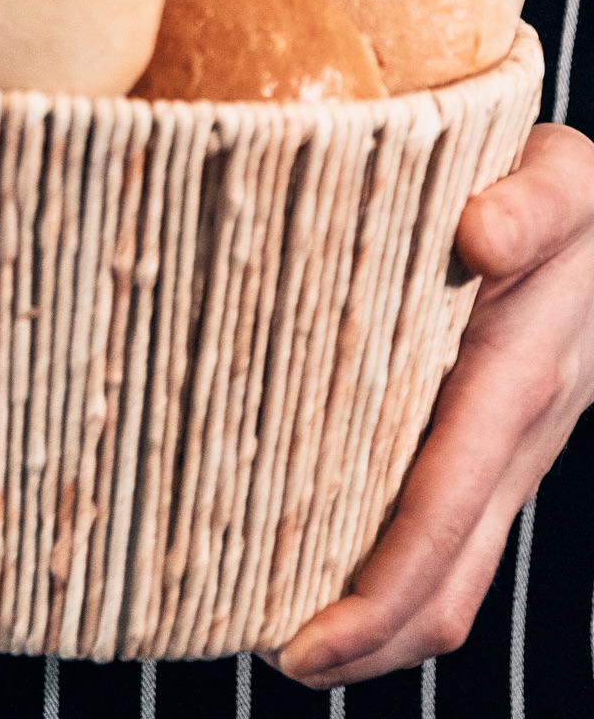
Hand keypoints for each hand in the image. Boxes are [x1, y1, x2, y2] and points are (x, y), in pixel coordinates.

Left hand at [270, 122, 593, 687]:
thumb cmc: (562, 191)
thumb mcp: (561, 177)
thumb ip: (532, 204)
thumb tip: (482, 237)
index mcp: (519, 379)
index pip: (443, 511)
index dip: (380, 589)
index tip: (304, 638)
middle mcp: (517, 435)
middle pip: (446, 577)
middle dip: (368, 636)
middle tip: (272, 657)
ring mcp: (508, 451)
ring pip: (451, 572)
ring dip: (378, 622)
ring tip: (283, 638)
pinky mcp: (491, 444)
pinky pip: (448, 532)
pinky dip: (391, 571)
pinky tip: (321, 561)